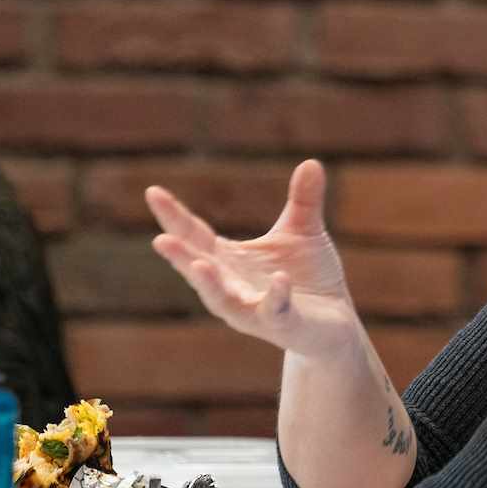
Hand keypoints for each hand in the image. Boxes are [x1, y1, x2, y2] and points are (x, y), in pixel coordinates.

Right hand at [146, 159, 359, 359]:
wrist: (334, 324)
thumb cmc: (309, 277)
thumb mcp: (304, 232)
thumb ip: (302, 200)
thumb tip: (311, 162)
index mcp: (229, 261)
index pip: (194, 236)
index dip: (173, 216)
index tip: (153, 192)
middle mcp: (232, 287)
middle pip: (198, 269)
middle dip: (179, 255)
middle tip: (159, 238)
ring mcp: (253, 310)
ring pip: (223, 300)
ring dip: (209, 284)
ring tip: (196, 264)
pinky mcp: (282, 325)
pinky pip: (275, 311)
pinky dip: (275, 296)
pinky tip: (279, 279)